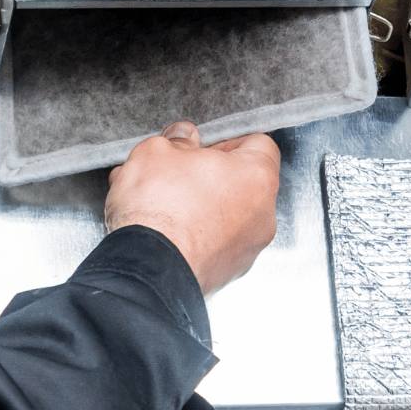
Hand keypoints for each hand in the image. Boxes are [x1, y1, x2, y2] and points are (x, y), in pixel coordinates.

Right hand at [105, 122, 280, 295]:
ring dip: (197, 205)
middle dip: (206, 174)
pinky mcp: (228, 272)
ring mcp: (247, 247)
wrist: (148, 270)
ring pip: (225, 215)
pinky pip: (214, 242)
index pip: (258, 142)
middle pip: (240, 182)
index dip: (225, 139)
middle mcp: (262, 214)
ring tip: (159, 203)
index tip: (200, 145)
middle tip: (176, 172)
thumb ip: (175, 139)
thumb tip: (182, 137)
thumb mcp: (156, 152)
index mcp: (256, 175)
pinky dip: (194, 234)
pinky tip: (162, 230)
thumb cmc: (160, 211)